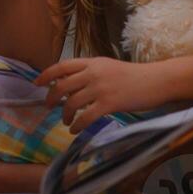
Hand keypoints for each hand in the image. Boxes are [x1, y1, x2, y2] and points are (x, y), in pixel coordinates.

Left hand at [34, 57, 165, 133]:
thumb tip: (70, 83)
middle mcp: (93, 73)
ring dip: (65, 115)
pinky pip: (86, 117)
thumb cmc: (134, 76)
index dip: (46, 75)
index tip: (36, 83)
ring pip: (72, 103)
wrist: (156, 81)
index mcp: (93, 62)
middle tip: (49, 107)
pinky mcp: (109, 103)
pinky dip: (77, 126)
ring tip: (67, 122)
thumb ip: (90, 72)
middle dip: (51, 98)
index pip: (62, 65)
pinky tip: (76, 130)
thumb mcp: (108, 67)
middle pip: (62, 86)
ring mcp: (101, 88)